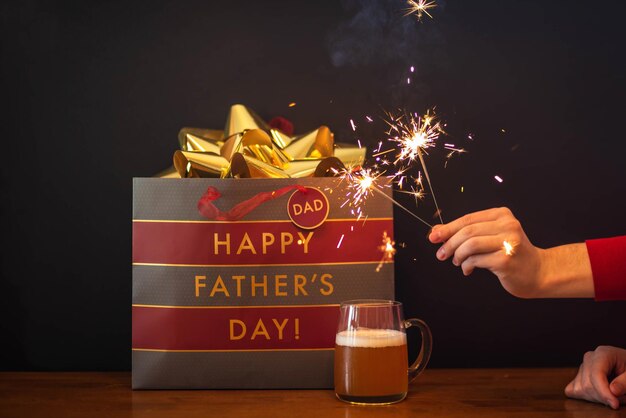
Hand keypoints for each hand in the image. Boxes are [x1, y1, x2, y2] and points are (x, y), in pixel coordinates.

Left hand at [428, 207, 593, 297]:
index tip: (433, 236)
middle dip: (449, 243)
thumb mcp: (491, 236)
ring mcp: (509, 242)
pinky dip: (467, 265)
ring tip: (456, 262)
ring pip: (470, 245)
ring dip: (457, 255)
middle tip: (441, 254)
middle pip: (468, 231)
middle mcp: (508, 225)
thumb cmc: (511, 253)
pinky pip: (476, 260)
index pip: (468, 219)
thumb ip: (468, 232)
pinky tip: (468, 269)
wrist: (538, 272)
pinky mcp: (506, 260)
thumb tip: (437, 231)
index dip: (448, 228)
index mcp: (502, 215)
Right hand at [565, 345, 625, 409]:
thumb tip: (612, 391)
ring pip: (580, 389)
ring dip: (597, 398)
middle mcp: (589, 358)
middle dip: (602, 397)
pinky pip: (572, 390)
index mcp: (603, 353)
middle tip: (619, 400)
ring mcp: (582, 366)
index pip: (596, 375)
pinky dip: (584, 396)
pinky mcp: (578, 376)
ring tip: (612, 395)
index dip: (604, 392)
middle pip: (587, 384)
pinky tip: (597, 395)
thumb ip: (625, 383)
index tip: (615, 404)